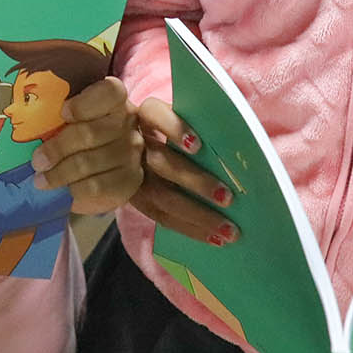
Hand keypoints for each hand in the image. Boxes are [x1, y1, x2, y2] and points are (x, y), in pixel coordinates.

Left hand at [27, 76, 143, 214]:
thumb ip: (56, 114)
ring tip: (40, 179)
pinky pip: (99, 186)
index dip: (84, 104)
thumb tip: (22, 116)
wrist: (99, 169)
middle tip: (37, 161)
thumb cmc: (78, 135)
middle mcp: (127, 122)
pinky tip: (63, 190)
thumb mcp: (70, 119)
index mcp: (114, 99)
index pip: (109, 92)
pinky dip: (76, 188)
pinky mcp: (130, 179)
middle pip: (91, 133)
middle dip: (58, 148)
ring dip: (60, 173)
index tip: (62, 113)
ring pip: (91, 162)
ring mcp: (131, 151)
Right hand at [127, 98, 235, 244]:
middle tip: (227, 197)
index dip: (174, 128)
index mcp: (142, 116)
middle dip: (195, 181)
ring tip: (228, 230)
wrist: (114, 145)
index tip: (198, 145)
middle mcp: (131, 144)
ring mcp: (128, 173)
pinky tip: (214, 238)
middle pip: (161, 162)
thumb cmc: (163, 127)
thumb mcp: (169, 118)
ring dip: (197, 215)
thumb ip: (193, 124)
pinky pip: (160, 216)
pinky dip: (190, 228)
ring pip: (160, 196)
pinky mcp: (132, 198)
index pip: (153, 114)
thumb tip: (238, 140)